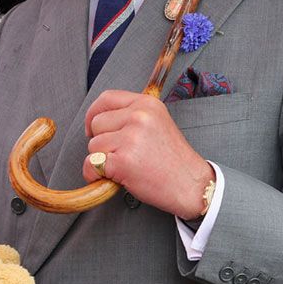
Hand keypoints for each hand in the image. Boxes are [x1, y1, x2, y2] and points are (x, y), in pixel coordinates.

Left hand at [83, 90, 211, 220]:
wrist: (190, 185)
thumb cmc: (173, 159)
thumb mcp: (157, 123)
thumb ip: (131, 115)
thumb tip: (98, 119)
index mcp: (147, 104)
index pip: (106, 98)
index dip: (94, 113)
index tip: (93, 127)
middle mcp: (139, 116)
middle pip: (97, 123)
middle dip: (101, 141)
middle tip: (120, 153)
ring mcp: (131, 138)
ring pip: (93, 145)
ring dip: (101, 159)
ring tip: (125, 166)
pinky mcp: (123, 161)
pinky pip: (92, 164)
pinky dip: (95, 175)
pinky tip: (113, 178)